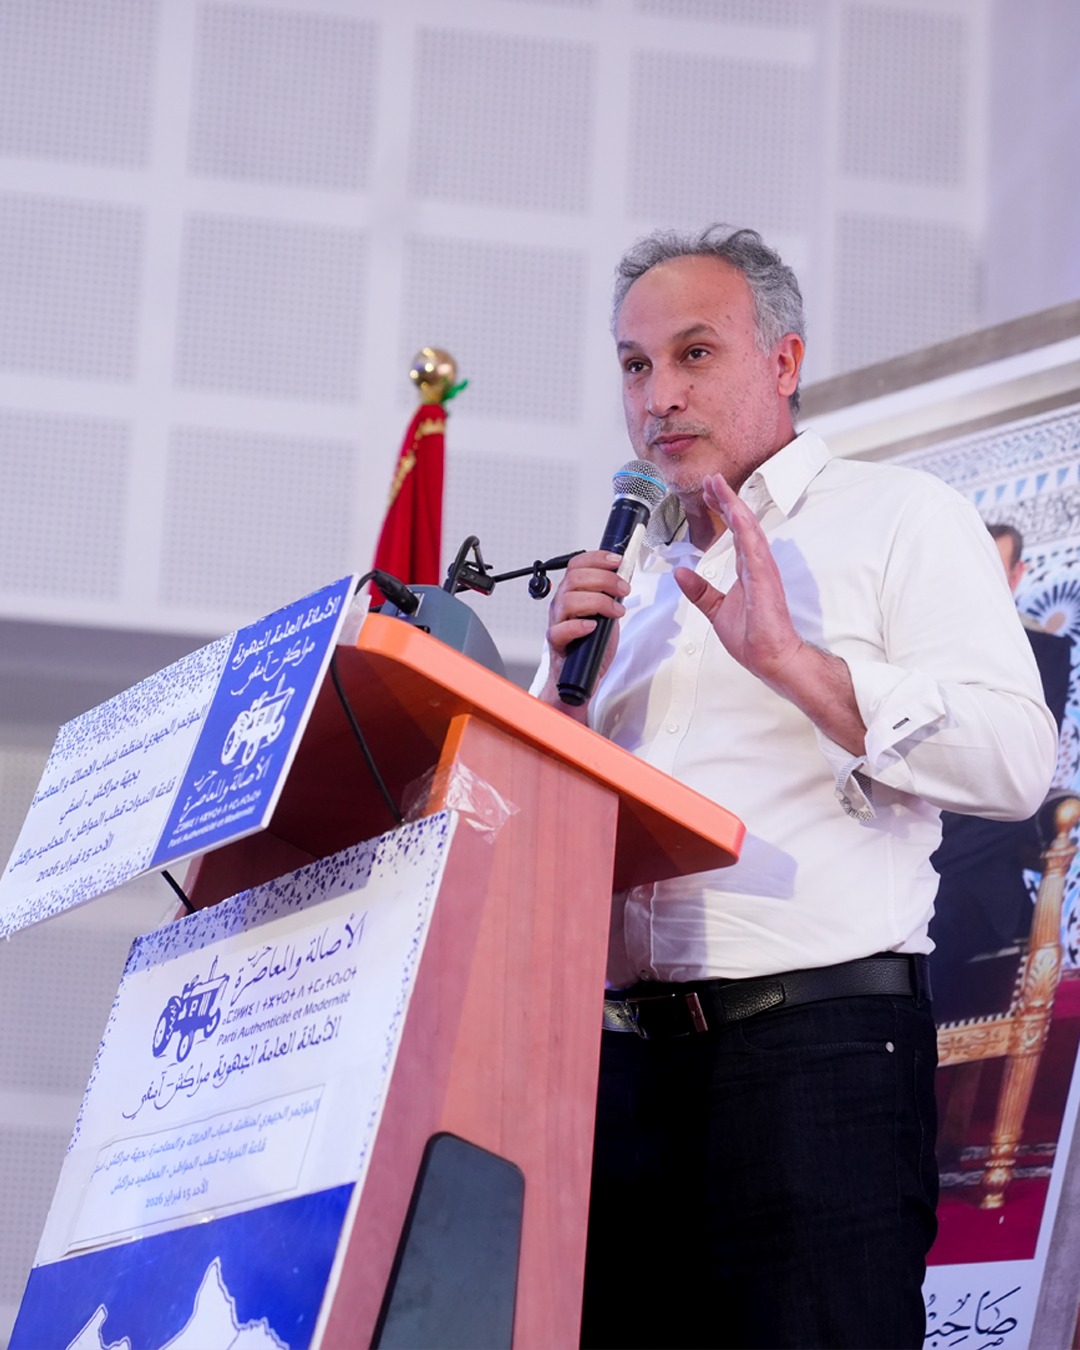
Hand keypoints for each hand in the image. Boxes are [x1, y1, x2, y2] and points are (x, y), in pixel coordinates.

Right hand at [539, 550, 628, 712]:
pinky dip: (578, 626)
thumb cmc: (591, 644)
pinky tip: (593, 627)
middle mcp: (562, 603)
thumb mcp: (606, 613)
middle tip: (623, 590)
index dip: (597, 558)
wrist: (583, 674)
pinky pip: (560, 630)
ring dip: (599, 602)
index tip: (617, 561)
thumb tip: (624, 577)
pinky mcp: (556, 642)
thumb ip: (611, 595)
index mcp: (572, 592)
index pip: (577, 564)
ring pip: (569, 600)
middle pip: (575, 578)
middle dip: (605, 580)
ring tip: (616, 612)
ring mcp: (557, 622)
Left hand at [675, 473, 866, 754]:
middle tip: (711, 478)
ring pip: (748, 528)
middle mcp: (757, 564)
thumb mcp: (715, 610)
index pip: (734, 532)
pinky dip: (745, 527)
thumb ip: (700, 591)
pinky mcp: (765, 578)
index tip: (708, 491)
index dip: (721, 510)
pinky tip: (736, 510)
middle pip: (741, 523)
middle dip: (726, 498)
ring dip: (733, 505)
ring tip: (718, 484)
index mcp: (747, 569)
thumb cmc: (752, 637)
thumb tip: (680, 574)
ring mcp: (763, 569)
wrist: (769, 658)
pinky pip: (754, 547)